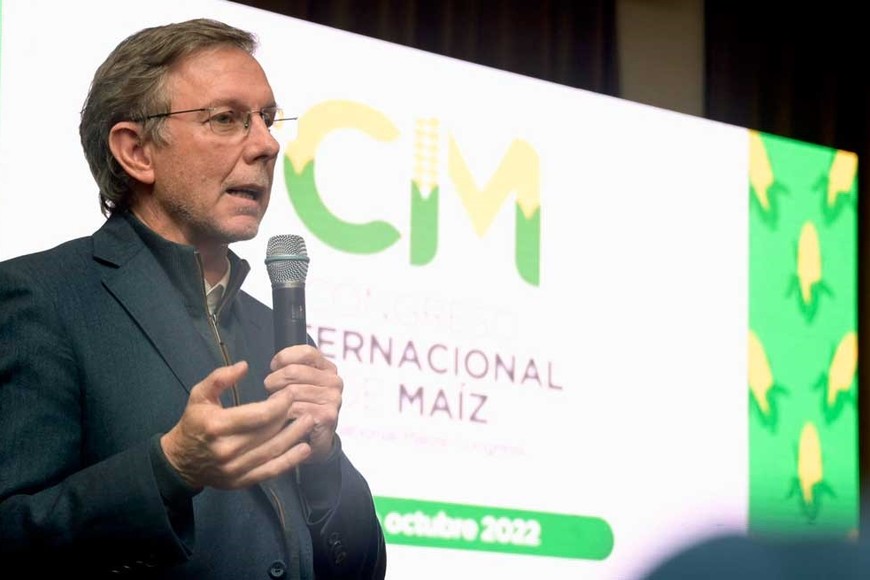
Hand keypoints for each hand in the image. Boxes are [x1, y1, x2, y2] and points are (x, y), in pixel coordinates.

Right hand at [160, 361, 314, 489]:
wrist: (180, 461)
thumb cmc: (193, 423)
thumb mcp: (199, 395)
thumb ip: (220, 378)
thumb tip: (244, 366)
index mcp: (217, 425)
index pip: (258, 415)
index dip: (279, 404)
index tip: (290, 393)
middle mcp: (227, 449)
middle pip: (268, 432)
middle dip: (289, 417)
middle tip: (304, 404)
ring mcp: (234, 468)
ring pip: (272, 451)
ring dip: (295, 436)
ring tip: (309, 421)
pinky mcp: (240, 481)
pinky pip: (270, 471)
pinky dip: (290, 461)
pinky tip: (304, 449)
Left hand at [264, 345, 342, 460]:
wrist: (313, 443)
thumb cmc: (301, 409)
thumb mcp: (298, 384)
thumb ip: (292, 368)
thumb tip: (275, 364)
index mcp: (328, 368)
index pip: (306, 352)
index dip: (284, 358)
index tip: (274, 369)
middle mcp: (334, 381)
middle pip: (293, 371)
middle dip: (273, 381)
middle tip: (270, 392)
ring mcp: (333, 399)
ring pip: (291, 391)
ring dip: (276, 401)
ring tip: (275, 408)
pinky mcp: (327, 416)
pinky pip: (294, 409)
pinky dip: (282, 415)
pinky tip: (281, 420)